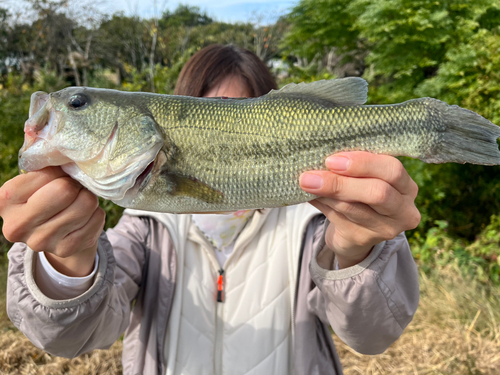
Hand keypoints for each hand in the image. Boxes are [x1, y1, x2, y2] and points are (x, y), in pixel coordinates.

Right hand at [0, 167, 104, 276]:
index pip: (46, 173)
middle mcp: (16, 225)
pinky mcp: (66, 249)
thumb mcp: (37, 177)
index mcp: (4, 200)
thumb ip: (42, 158)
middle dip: (75, 185)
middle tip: (74, 188)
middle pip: (65, 190)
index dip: (60, 172)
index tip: (59, 178)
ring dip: (88, 198)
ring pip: (85, 204)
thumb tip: (45, 138)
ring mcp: (41, 241)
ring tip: (79, 202)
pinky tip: (85, 216)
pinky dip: (96, 213)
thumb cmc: (46, 196)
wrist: (55, 233)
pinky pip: (96, 219)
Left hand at [299, 152, 419, 268]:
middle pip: (377, 193)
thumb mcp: (365, 178)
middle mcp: (403, 210)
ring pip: (352, 207)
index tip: (333, 159)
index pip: (392, 170)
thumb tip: (321, 152)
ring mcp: (385, 229)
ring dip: (325, 193)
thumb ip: (353, 166)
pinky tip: (309, 195)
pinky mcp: (363, 240)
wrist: (355, 232)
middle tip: (311, 176)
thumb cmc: (361, 194)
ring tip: (305, 182)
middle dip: (341, 182)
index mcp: (407, 186)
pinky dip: (320, 204)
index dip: (363, 163)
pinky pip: (337, 218)